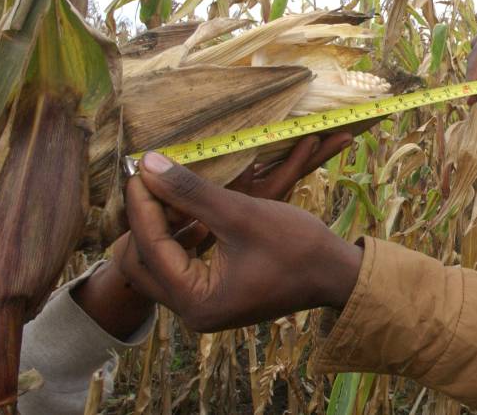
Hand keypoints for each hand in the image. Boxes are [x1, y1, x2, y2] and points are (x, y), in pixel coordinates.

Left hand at [117, 151, 363, 331]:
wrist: (336, 273)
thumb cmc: (297, 246)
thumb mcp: (241, 213)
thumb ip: (190, 191)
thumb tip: (148, 164)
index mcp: (196, 300)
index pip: (149, 247)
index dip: (142, 203)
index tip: (141, 168)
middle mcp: (192, 311)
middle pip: (140, 263)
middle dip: (144, 221)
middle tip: (154, 182)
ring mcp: (202, 306)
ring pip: (157, 263)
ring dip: (160, 227)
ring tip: (172, 191)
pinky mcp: (213, 296)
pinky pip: (179, 265)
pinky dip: (179, 237)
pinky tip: (192, 211)